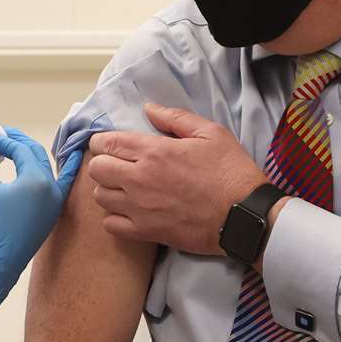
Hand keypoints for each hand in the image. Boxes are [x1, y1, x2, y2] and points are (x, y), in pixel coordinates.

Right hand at [0, 127, 84, 326]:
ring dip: (32, 155)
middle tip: (1, 136)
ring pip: (47, 168)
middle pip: (36, 155)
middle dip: (18, 142)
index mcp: (36, 181)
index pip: (21, 149)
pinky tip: (74, 158)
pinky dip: (65, 170)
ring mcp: (54, 204)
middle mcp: (51, 190)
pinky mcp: (51, 215)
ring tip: (15, 148)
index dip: (3, 140)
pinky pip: (61, 186)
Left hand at [87, 103, 267, 254]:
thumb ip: (175, 118)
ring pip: (99, 197)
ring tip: (124, 188)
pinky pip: (110, 225)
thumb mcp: (210, 133)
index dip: (103, 141)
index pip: (106, 143)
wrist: (244, 215)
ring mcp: (140, 209)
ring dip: (108, 189)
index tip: (111, 144)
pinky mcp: (146, 232)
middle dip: (103, 163)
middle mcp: (140, 179)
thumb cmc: (231, 172)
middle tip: (118, 164)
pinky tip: (129, 211)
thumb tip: (149, 109)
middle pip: (96, 169)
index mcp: (154, 152)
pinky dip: (114, 217)